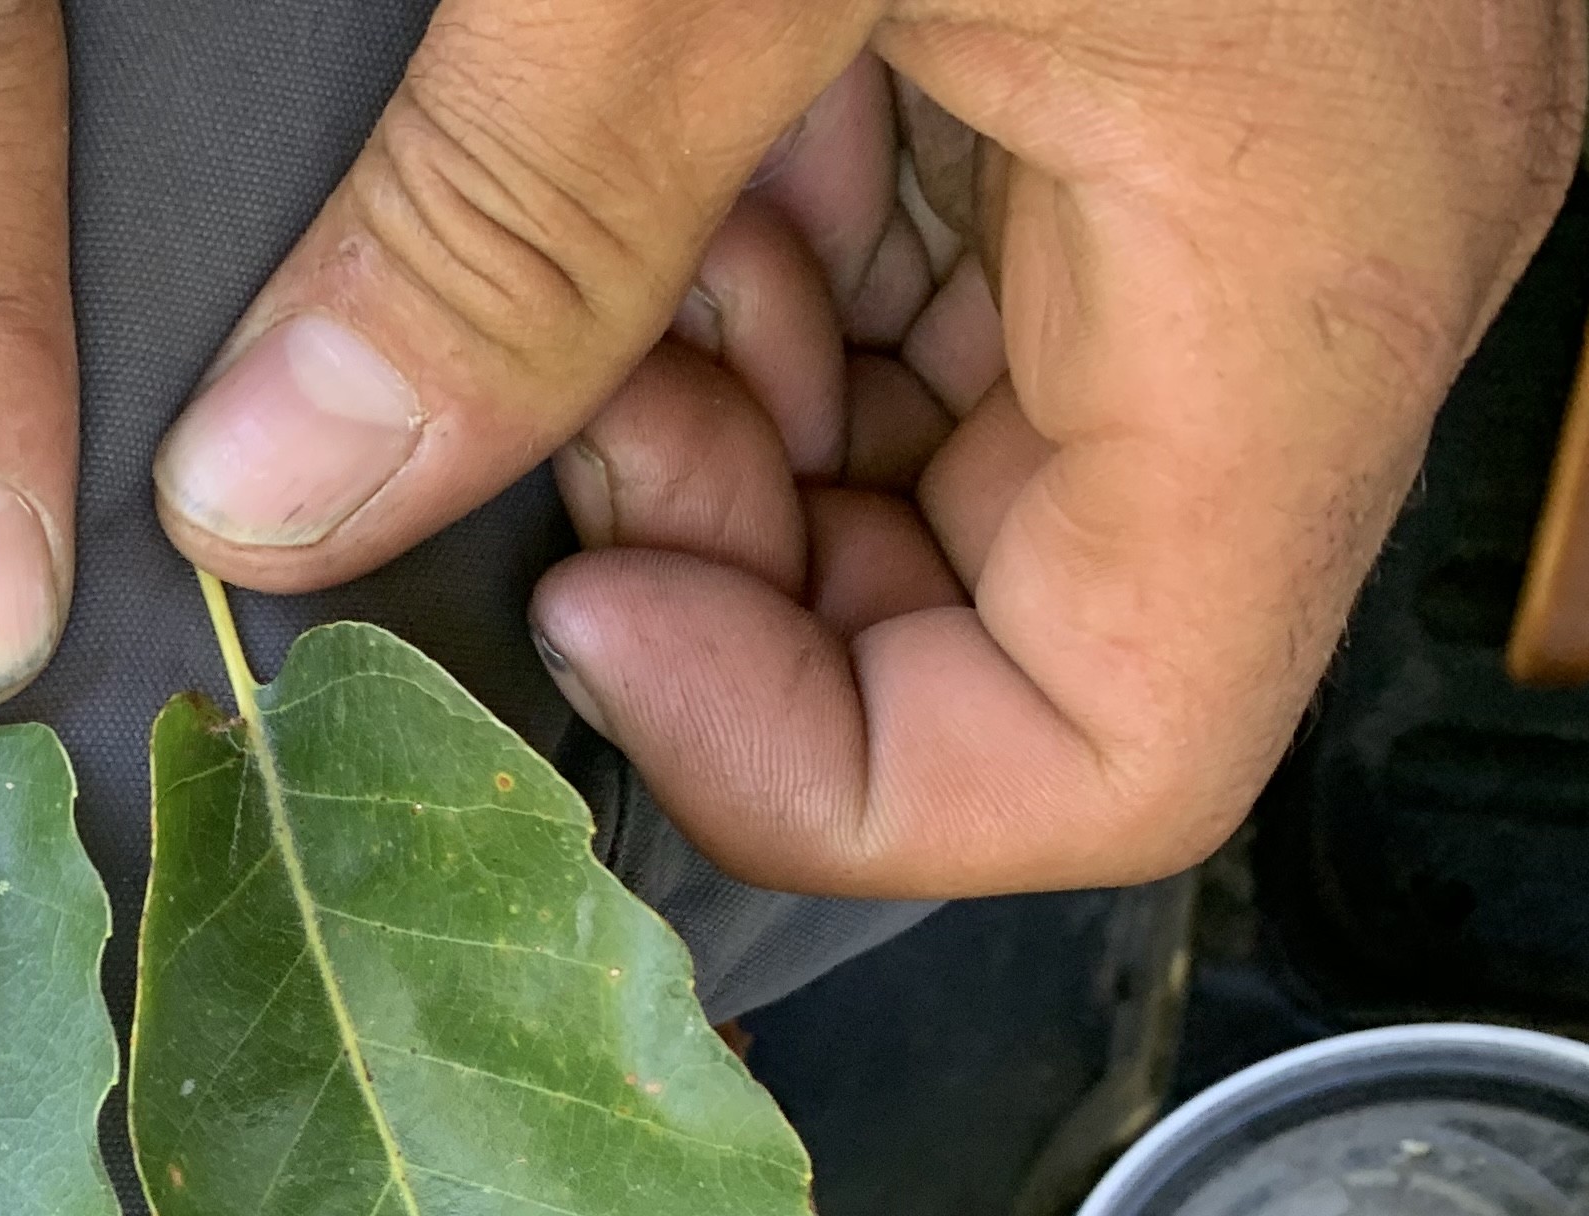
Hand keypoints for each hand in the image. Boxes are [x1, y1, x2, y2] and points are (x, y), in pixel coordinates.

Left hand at [0, 0, 1580, 900]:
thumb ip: (495, 236)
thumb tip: (275, 496)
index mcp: (1300, 271)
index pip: (1101, 747)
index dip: (816, 771)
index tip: (582, 631)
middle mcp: (1314, 249)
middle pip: (1011, 621)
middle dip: (734, 575)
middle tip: (529, 448)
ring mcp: (1233, 156)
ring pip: (956, 457)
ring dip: (718, 425)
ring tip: (552, 300)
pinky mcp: (1138, 59)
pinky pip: (949, 277)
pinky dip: (755, 277)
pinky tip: (615, 190)